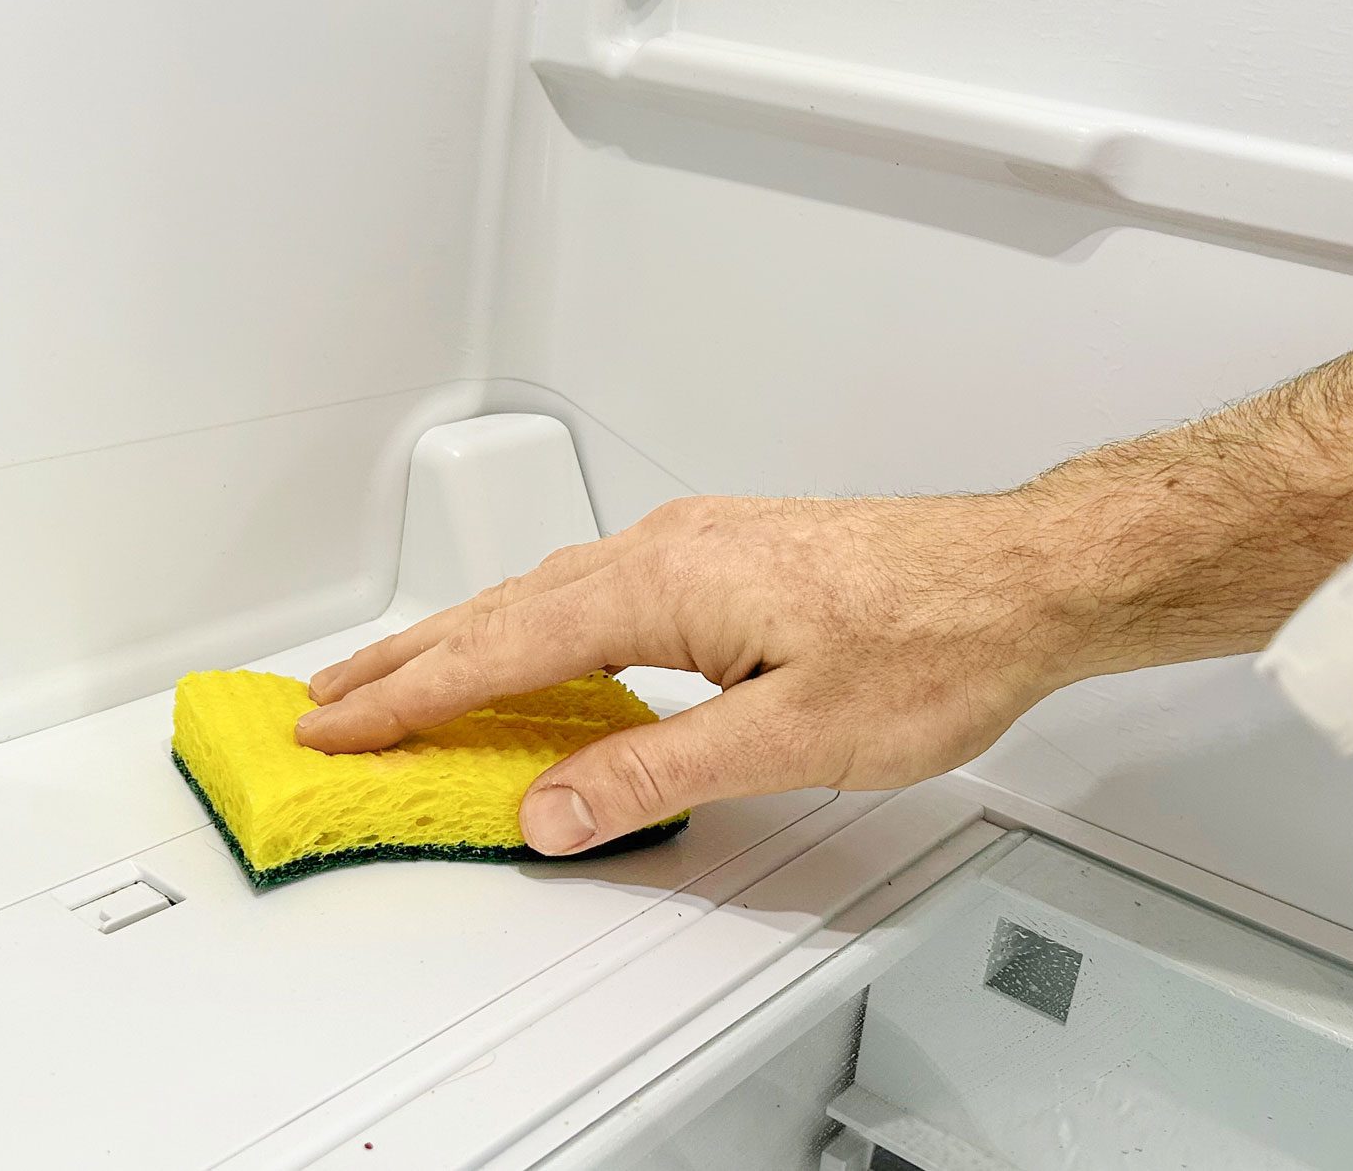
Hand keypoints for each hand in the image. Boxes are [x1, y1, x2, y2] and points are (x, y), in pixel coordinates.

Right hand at [298, 492, 1117, 854]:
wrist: (1027, 576)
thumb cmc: (937, 639)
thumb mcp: (792, 736)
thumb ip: (658, 771)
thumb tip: (553, 809)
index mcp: (664, 584)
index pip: (501, 649)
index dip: (409, 695)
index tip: (333, 723)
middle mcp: (668, 546)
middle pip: (504, 610)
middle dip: (408, 658)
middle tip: (326, 696)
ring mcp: (698, 542)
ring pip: (547, 594)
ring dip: (466, 637)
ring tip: (402, 675)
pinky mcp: (729, 553)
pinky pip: (596, 588)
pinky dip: (534, 624)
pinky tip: (533, 650)